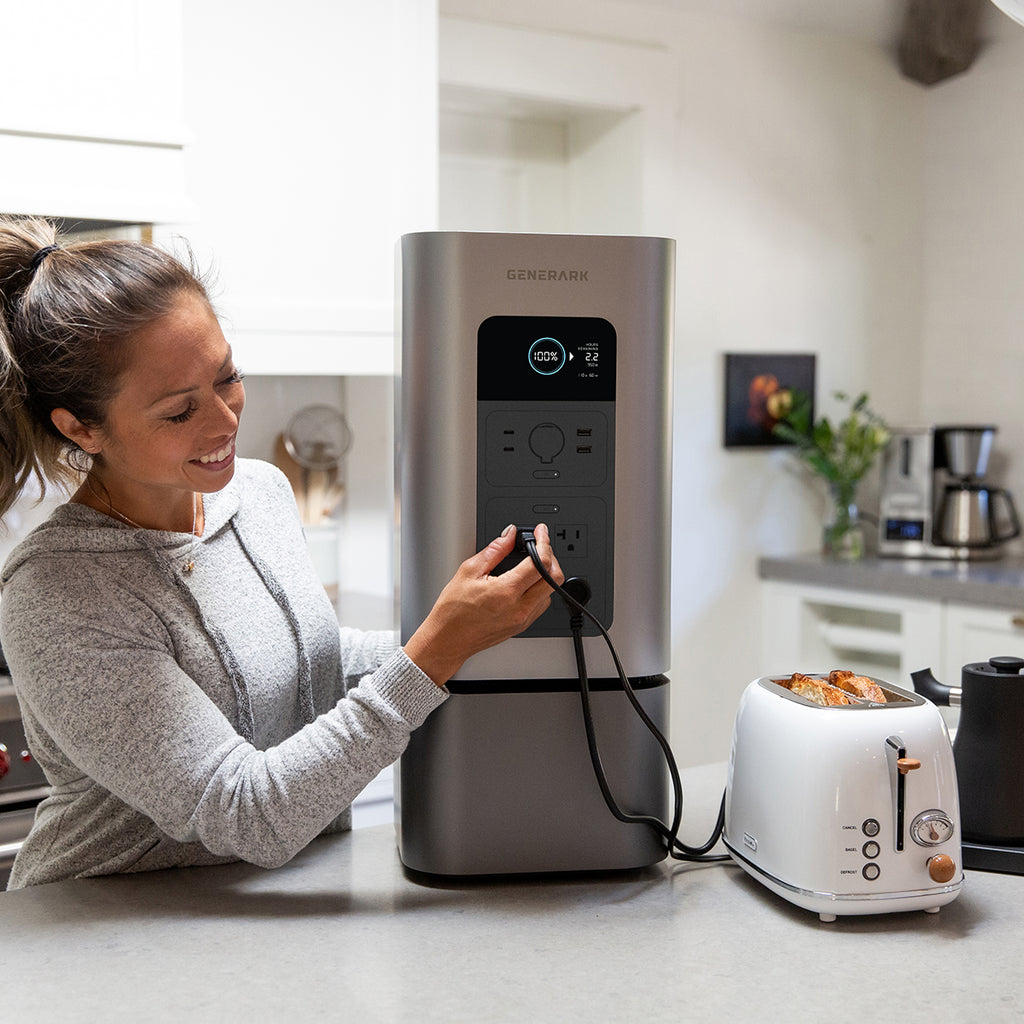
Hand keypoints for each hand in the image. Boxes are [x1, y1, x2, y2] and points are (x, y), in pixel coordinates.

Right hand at [404, 523, 563, 686]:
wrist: (448, 640)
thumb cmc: (452, 611)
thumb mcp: (469, 571)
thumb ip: (495, 550)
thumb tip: (510, 535)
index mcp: (506, 591)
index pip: (541, 562)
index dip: (544, 542)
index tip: (540, 532)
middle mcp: (520, 608)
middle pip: (555, 577)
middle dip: (551, 557)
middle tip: (538, 547)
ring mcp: (523, 619)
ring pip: (550, 591)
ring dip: (546, 574)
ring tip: (529, 565)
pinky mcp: (523, 625)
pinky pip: (542, 604)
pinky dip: (539, 589)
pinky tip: (524, 584)